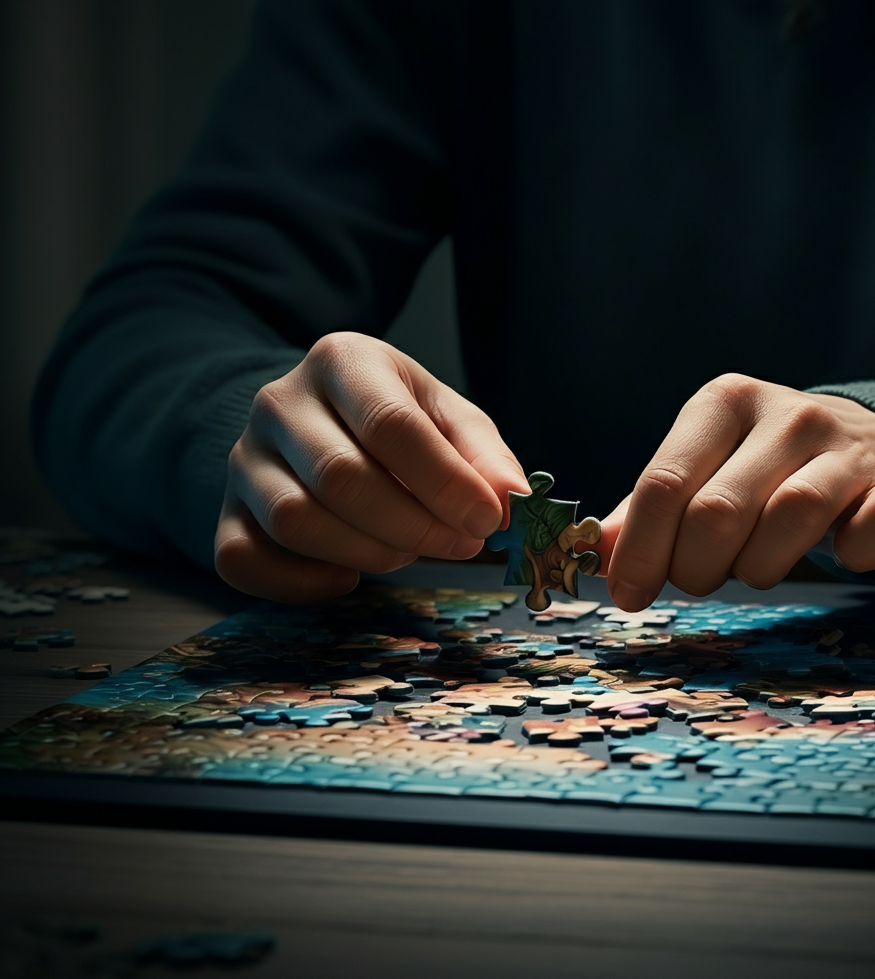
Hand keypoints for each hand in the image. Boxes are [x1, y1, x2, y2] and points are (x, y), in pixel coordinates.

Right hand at [214, 332, 528, 601]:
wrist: (320, 420)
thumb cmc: (394, 419)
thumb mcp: (447, 416)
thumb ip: (483, 455)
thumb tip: (510, 500)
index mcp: (342, 360)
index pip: (390, 425)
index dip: (444, 482)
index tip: (486, 520)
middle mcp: (280, 403)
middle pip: (341, 477)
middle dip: (414, 526)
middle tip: (459, 544)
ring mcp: (245, 459)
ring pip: (295, 521)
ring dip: (368, 554)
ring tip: (407, 550)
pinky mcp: (226, 512)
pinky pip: (242, 561)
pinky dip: (301, 584)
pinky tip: (347, 576)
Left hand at [601, 374, 874, 609]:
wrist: (868, 447)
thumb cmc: (761, 468)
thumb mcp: (701, 469)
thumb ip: (646, 510)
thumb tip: (594, 553)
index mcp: (723, 403)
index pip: (664, 482)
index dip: (639, 549)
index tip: (626, 595)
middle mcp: (786, 414)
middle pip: (716, 513)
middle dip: (694, 568)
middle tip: (699, 578)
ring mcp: (848, 448)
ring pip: (786, 522)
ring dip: (757, 569)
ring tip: (754, 566)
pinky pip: (863, 539)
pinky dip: (845, 560)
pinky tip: (837, 549)